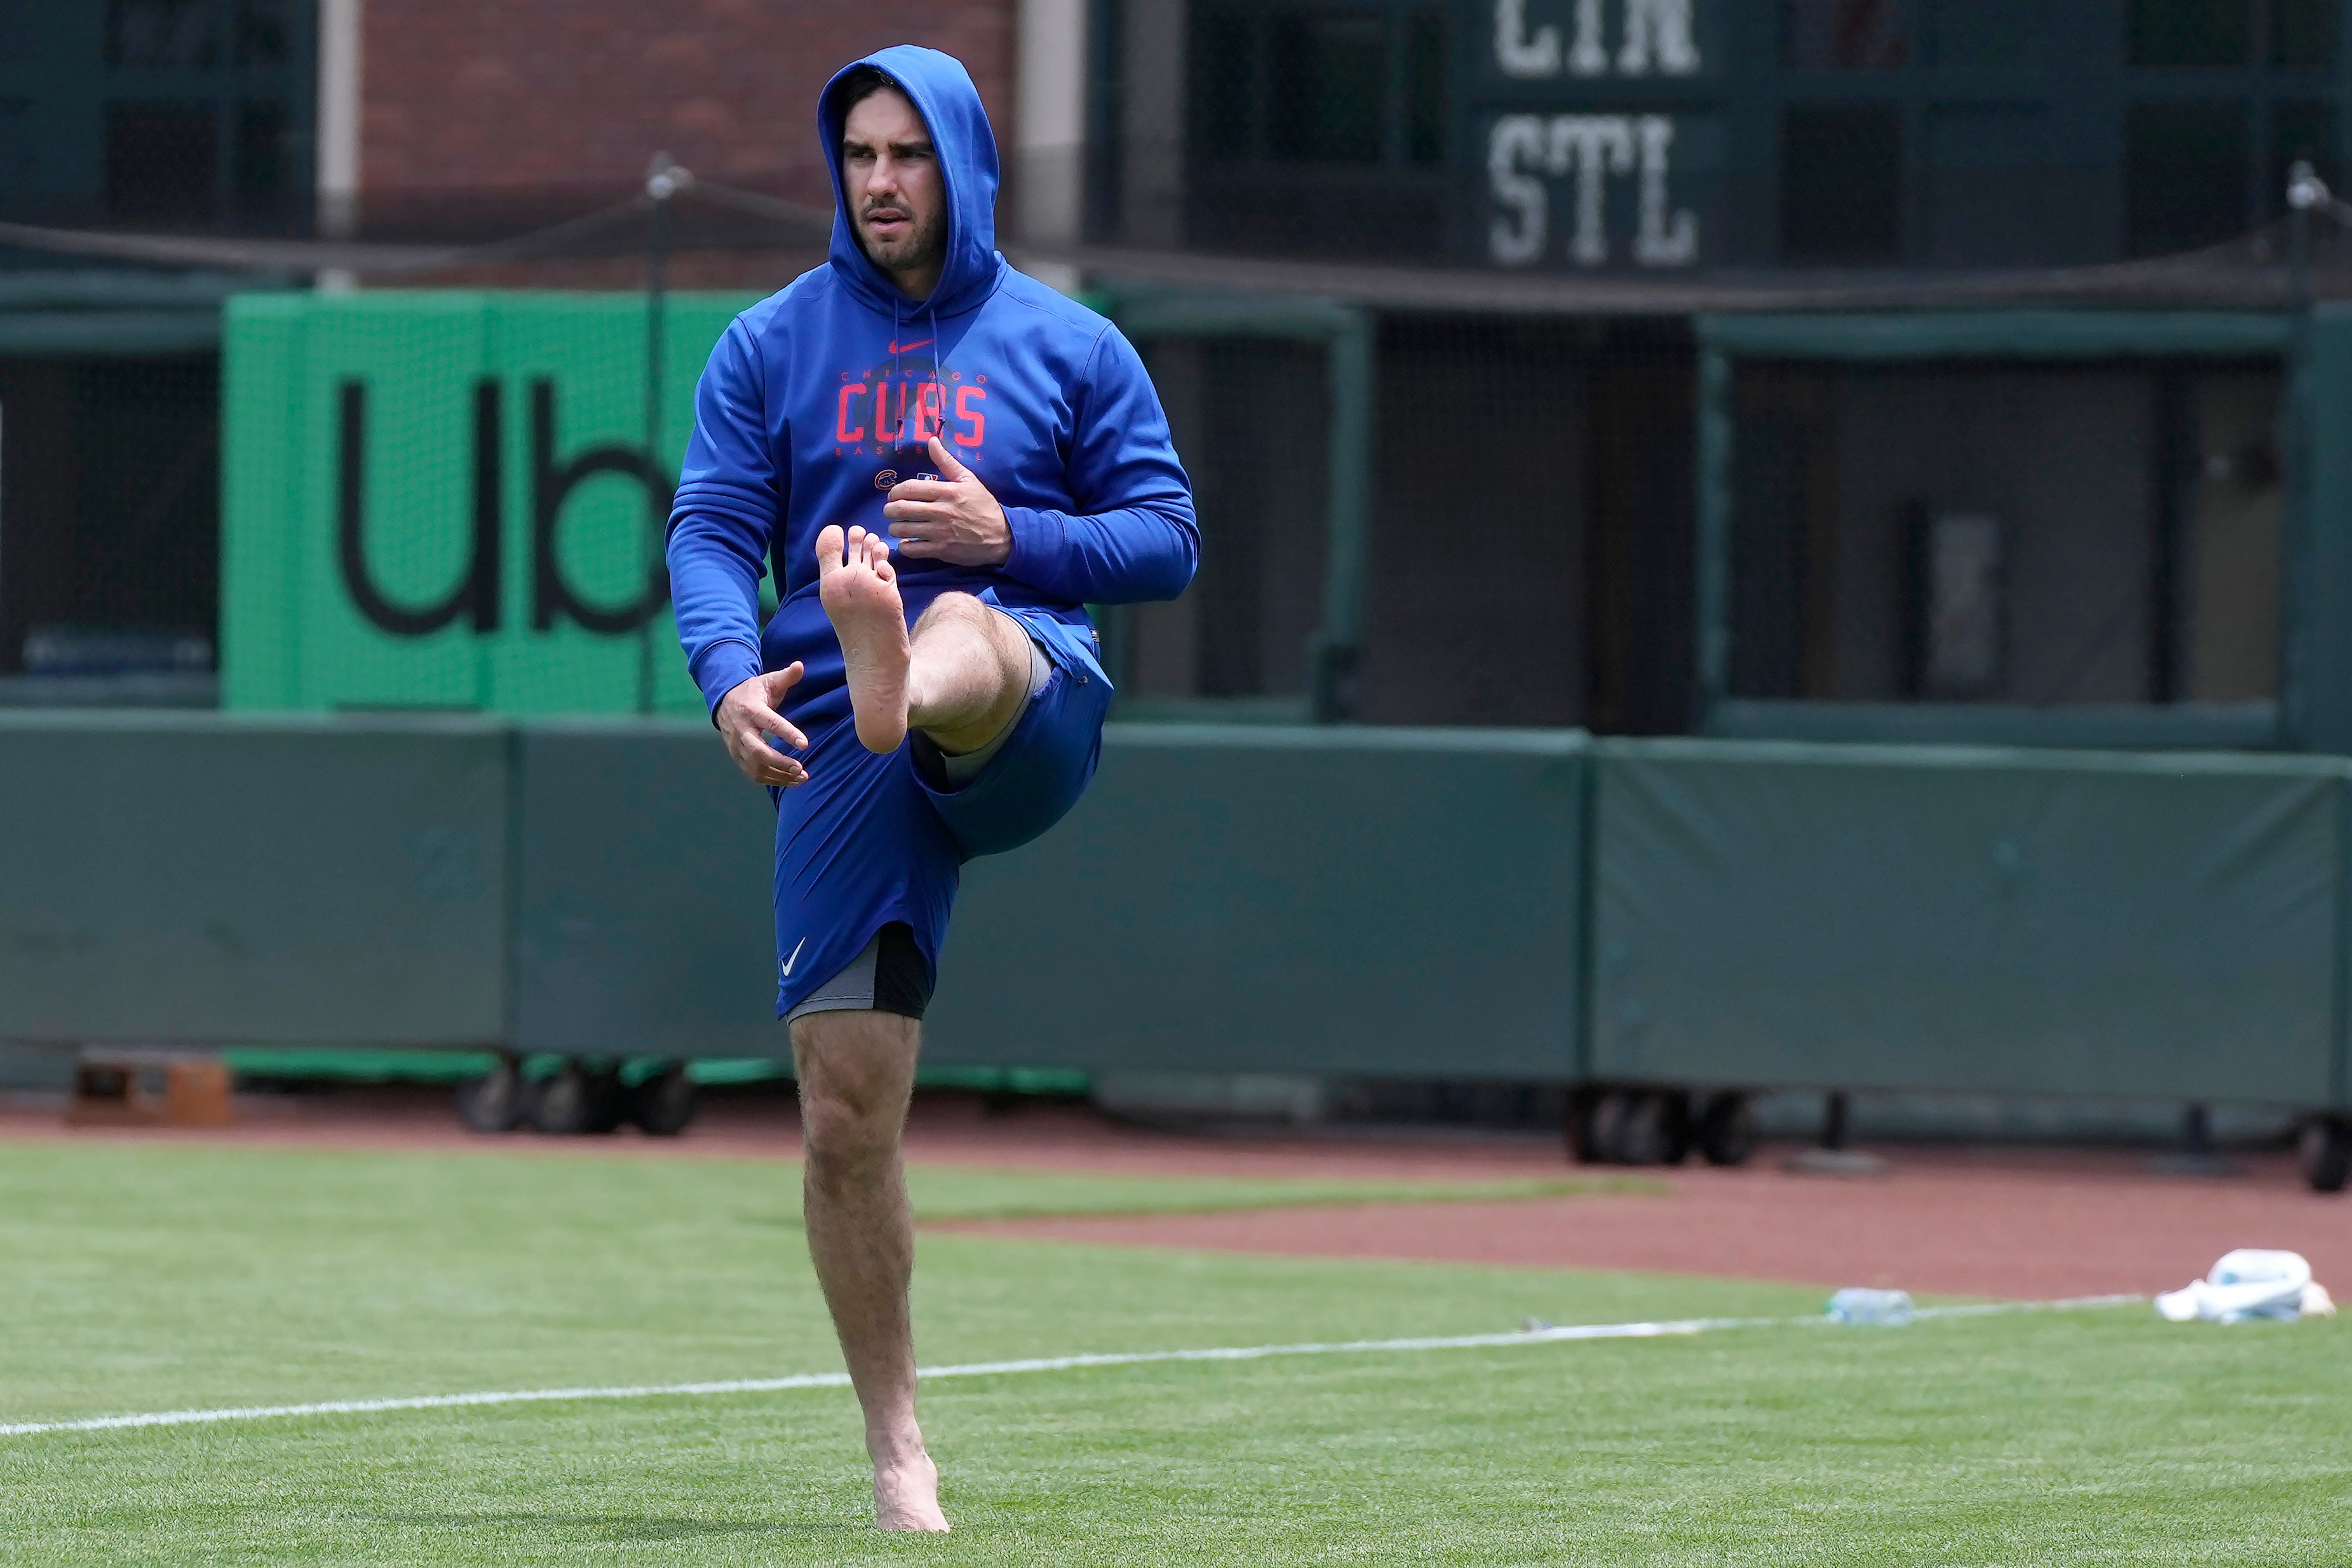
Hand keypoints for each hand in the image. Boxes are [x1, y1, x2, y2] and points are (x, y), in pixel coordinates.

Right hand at [716, 664, 810, 786]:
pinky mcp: (736, 756)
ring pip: (755, 766)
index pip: (770, 723)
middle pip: (758, 751)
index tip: (805, 744)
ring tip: (801, 777)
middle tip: (800, 768)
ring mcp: (736, 745)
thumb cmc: (753, 692)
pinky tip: (789, 781)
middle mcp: (741, 729)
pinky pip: (752, 773)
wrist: (725, 701)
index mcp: (751, 709)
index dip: (787, 733)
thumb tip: (800, 665)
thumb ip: (786, 676)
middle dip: (780, 762)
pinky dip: (771, 780)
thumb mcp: (768, 681)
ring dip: (778, 775)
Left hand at [883, 435, 1009, 565]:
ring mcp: (940, 533)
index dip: (895, 492)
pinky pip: (912, 549)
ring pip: (903, 530)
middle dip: (889, 510)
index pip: (909, 489)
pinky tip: (908, 542)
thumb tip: (931, 440)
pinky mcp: (942, 551)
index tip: (894, 496)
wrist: (1002, 536)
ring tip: (897, 526)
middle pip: (901, 509)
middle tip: (890, 511)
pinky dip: (905, 546)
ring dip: (895, 528)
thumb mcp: (968, 480)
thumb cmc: (983, 506)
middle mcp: (941, 512)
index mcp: (946, 492)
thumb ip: (947, 461)